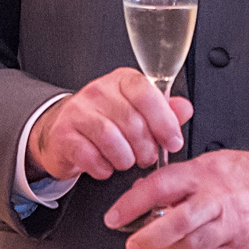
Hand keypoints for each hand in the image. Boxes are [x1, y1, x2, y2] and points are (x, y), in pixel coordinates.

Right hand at [27, 68, 190, 182]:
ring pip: (111, 139)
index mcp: (122, 81)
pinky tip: (105, 166)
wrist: (66, 133)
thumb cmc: (107, 122)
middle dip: (146, 148)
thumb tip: (185, 109)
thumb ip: (164, 111)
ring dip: (125, 159)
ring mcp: (78, 111)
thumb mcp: (138, 112)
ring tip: (126, 161)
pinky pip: (90, 156)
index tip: (173, 142)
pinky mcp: (63, 134)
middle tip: (147, 157)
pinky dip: (103, 168)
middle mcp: (98, 91)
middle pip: (132, 121)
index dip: (164, 121)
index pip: (146, 93)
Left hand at [104, 150, 248, 248]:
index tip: (115, 215)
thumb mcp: (218, 162)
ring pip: (188, 248)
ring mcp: (230, 229)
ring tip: (168, 245)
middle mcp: (218, 201)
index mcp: (208, 174)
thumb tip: (146, 190)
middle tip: (132, 244)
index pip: (161, 186)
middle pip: (174, 223)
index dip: (132, 202)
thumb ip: (183, 177)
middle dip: (147, 238)